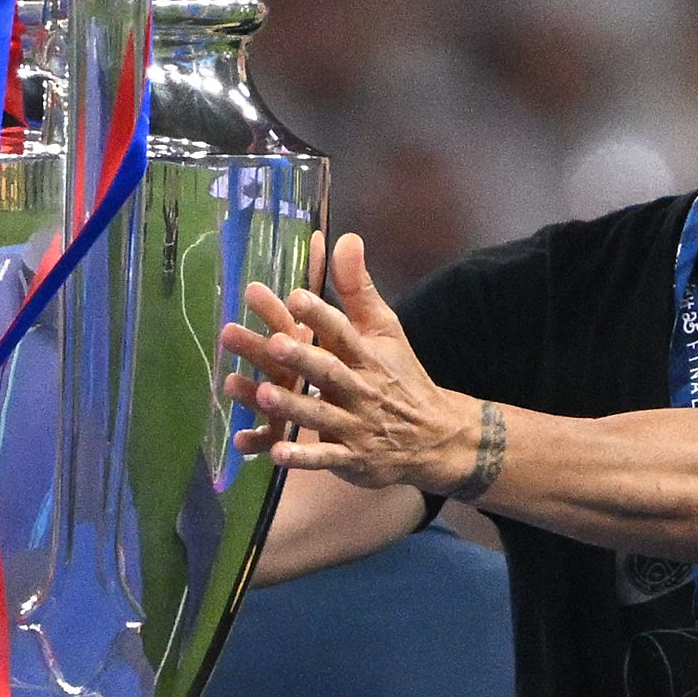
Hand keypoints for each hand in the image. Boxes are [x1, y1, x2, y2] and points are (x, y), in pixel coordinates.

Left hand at [218, 233, 480, 493]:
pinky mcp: (350, 458)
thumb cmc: (399, 376)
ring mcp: (356, 426)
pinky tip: (274, 454)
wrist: (435, 436)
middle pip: (328, 372)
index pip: (343, 331)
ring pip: (320, 415)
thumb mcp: (386, 330)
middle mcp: (360, 389)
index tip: (294, 297)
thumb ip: (358, 289)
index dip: (320, 315)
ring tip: (262, 395)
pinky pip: (324, 458)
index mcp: (367, 355)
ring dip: (292, 407)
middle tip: (272, 342)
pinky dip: (302, 458)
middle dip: (300, 359)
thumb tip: (344, 238)